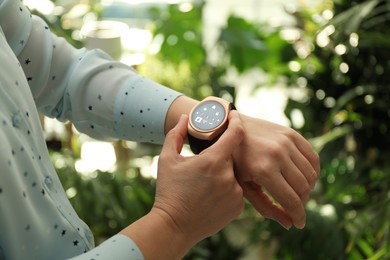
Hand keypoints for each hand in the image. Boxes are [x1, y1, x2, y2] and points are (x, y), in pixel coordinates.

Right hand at [154, 111, 244, 243]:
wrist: (173, 226)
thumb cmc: (168, 191)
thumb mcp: (167, 159)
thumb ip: (175, 135)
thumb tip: (184, 118)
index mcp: (213, 161)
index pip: (235, 133)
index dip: (236, 121)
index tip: (234, 115)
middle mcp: (229, 176)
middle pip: (231, 156)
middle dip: (220, 156)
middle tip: (204, 163)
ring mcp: (236, 193)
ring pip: (234, 174)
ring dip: (223, 173)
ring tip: (204, 184)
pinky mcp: (238, 207)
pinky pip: (237, 190)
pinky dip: (227, 188)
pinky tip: (210, 195)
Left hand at [233, 115, 319, 229]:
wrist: (229, 129)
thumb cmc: (233, 162)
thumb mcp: (243, 186)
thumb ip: (266, 207)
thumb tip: (289, 224)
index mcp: (263, 169)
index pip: (291, 200)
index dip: (298, 216)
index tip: (299, 224)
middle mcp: (278, 154)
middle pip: (304, 188)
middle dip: (302, 203)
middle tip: (294, 208)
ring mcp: (286, 142)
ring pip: (311, 174)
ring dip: (308, 189)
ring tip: (297, 193)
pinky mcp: (291, 134)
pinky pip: (313, 157)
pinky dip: (313, 171)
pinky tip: (304, 178)